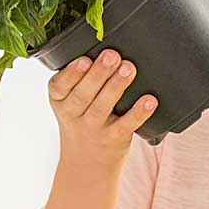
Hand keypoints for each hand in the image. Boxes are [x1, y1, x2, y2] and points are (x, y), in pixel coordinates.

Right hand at [48, 48, 158, 168]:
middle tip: (112, 55)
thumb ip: (79, 78)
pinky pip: (126, 125)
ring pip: (103, 107)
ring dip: (116, 87)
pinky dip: (138, 112)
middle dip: (98, 74)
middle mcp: (73, 115)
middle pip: (84, 94)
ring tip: (128, 68)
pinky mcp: (114, 139)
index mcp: (59, 100)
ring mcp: (94, 129)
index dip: (72, 74)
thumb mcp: (68, 102)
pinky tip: (149, 100)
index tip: (84, 59)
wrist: (86, 164)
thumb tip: (105, 44)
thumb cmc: (81, 120)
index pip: (60, 86)